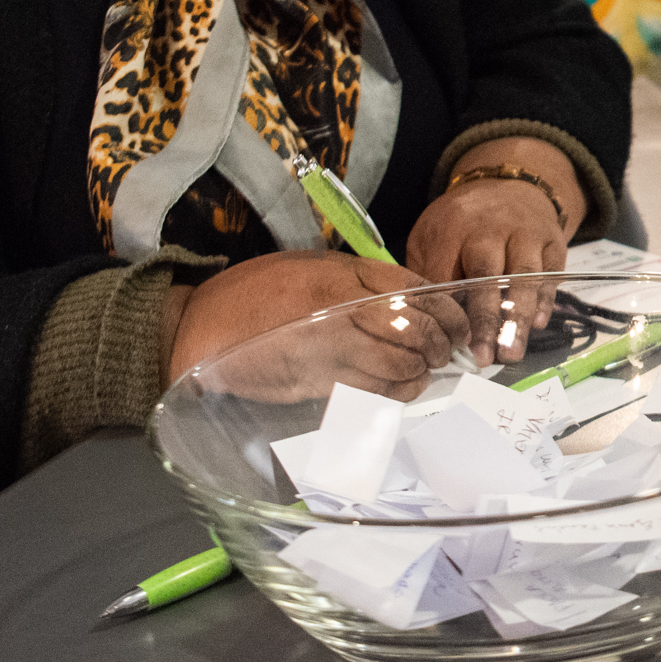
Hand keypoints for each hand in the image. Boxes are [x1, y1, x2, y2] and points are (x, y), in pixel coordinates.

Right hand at [164, 250, 460, 395]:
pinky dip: (397, 392)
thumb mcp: (311, 269)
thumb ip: (357, 282)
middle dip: (440, 345)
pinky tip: (402, 389)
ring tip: (424, 372)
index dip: (447, 311)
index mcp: (343, 274)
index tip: (458, 324)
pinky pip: (374, 390)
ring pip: (400, 362)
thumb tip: (409, 301)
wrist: (201, 325)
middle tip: (446, 353)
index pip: (416, 289)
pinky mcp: (317, 380)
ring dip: (420, 372)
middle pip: (415, 328)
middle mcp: (342, 307)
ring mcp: (330, 345)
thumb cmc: (256, 294)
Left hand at [407, 137, 582, 360]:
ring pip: (525, 278)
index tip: (448, 341)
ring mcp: (527, 234)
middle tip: (484, 357)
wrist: (508, 184)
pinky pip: (551, 275)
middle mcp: (492, 228)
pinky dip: (545, 301)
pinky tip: (537, 325)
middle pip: (489, 276)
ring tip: (512, 352)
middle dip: (487, 320)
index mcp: (454, 227)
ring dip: (518, 319)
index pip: (449, 274)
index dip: (449, 310)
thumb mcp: (431, 236)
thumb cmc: (461, 222)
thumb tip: (427, 321)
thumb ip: (427, 273)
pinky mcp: (553, 241)